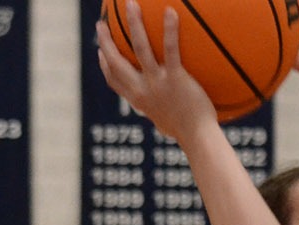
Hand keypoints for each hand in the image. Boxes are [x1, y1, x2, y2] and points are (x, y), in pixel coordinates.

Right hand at [96, 3, 217, 144]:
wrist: (198, 138)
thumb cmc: (187, 132)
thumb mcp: (167, 122)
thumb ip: (162, 112)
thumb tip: (166, 114)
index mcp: (138, 100)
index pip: (114, 80)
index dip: (104, 65)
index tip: (100, 52)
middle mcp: (142, 90)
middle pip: (116, 61)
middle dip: (106, 41)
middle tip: (101, 24)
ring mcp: (157, 83)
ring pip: (140, 48)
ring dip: (133, 24)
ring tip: (131, 4)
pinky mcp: (175, 78)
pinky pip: (170, 49)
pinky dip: (169, 29)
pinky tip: (170, 11)